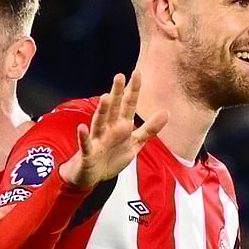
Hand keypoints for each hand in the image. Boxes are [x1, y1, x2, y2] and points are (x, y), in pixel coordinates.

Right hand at [58, 72, 168, 190]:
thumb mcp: (134, 143)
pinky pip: (86, 144)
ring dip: (102, 111)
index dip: (133, 90)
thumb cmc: (111, 157)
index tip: (138, 72)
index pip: (129, 105)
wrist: (91, 176)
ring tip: (105, 97)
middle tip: (119, 76)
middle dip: (117, 94)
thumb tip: (167, 112)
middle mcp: (109, 129)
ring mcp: (98, 140)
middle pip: (114, 109)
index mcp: (121, 126)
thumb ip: (149, 129)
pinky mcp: (88, 153)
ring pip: (99, 123)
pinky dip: (83, 137)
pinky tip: (82, 127)